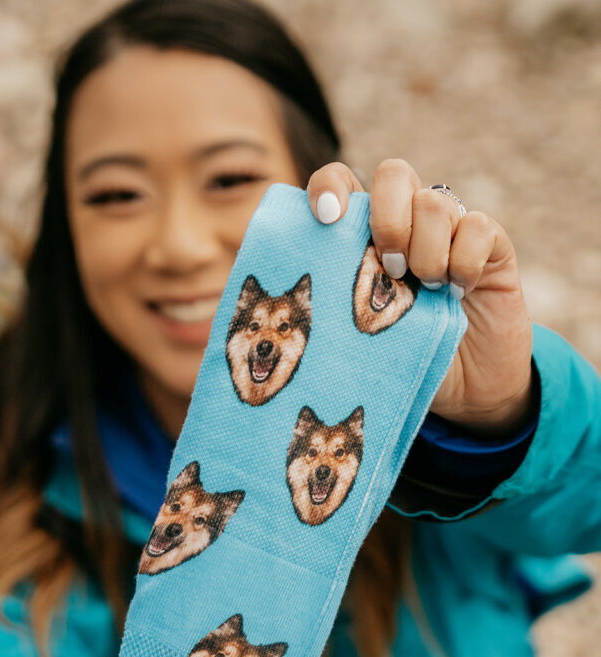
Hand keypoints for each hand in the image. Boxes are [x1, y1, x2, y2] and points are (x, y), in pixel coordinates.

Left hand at [306, 160, 534, 439]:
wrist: (464, 394)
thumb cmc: (396, 363)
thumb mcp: (350, 341)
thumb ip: (319, 313)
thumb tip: (253, 312)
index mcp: (363, 236)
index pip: (341, 183)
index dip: (330, 186)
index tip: (323, 216)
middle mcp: (406, 222)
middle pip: (394, 174)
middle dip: (387, 216)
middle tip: (387, 268)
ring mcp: (450, 230)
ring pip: (436, 201)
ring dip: (427, 250)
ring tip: (426, 292)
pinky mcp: (491, 247)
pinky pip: (479, 227)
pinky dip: (465, 259)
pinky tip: (458, 292)